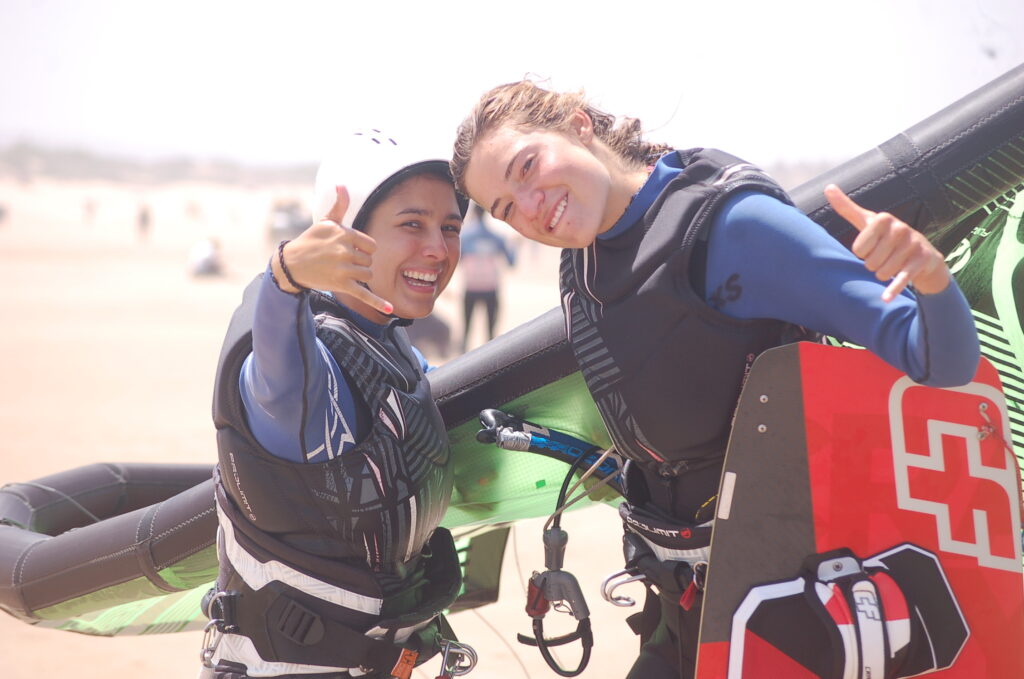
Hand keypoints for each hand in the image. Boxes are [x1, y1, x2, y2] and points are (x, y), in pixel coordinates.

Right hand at [272, 186, 393, 313]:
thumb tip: (341, 185)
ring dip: (359, 276)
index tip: (348, 250)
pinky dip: (377, 302)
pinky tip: (390, 309)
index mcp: (345, 233)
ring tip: (341, 272)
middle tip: (340, 262)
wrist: (292, 263)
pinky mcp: (342, 285)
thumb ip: (339, 205)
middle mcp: (345, 250)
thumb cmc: (312, 240)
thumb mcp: (326, 222)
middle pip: (369, 261)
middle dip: (359, 263)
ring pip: (368, 275)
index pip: (371, 246)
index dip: (362, 250)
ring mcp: (344, 268)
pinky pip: (364, 294)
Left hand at [824, 184, 949, 301]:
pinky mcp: (921, 261)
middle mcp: (901, 228)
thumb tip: (828, 187)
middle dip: (873, 265)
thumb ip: (847, 208)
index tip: (871, 248)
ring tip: (892, 265)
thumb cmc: (887, 237)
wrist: (924, 255)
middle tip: (884, 258)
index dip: (862, 253)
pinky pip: (902, 278)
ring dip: (883, 274)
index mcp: (883, 218)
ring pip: (882, 272)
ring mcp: (913, 244)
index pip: (858, 249)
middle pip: (869, 262)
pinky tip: (885, 298)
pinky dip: (894, 289)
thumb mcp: (868, 222)